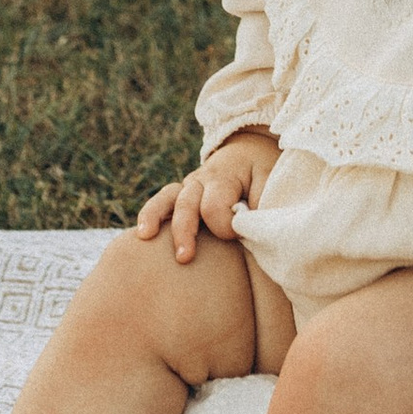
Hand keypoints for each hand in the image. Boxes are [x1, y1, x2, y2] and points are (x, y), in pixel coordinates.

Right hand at [135, 128, 278, 261]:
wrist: (251, 155)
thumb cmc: (264, 175)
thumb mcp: (271, 183)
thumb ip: (263, 204)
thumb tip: (251, 228)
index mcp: (226, 176)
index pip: (215, 205)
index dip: (226, 225)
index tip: (241, 235)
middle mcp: (202, 179)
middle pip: (187, 203)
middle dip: (185, 232)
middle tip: (185, 258)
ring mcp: (188, 186)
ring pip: (167, 200)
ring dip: (156, 218)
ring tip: (145, 237)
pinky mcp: (181, 196)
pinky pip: (160, 202)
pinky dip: (149, 215)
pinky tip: (141, 236)